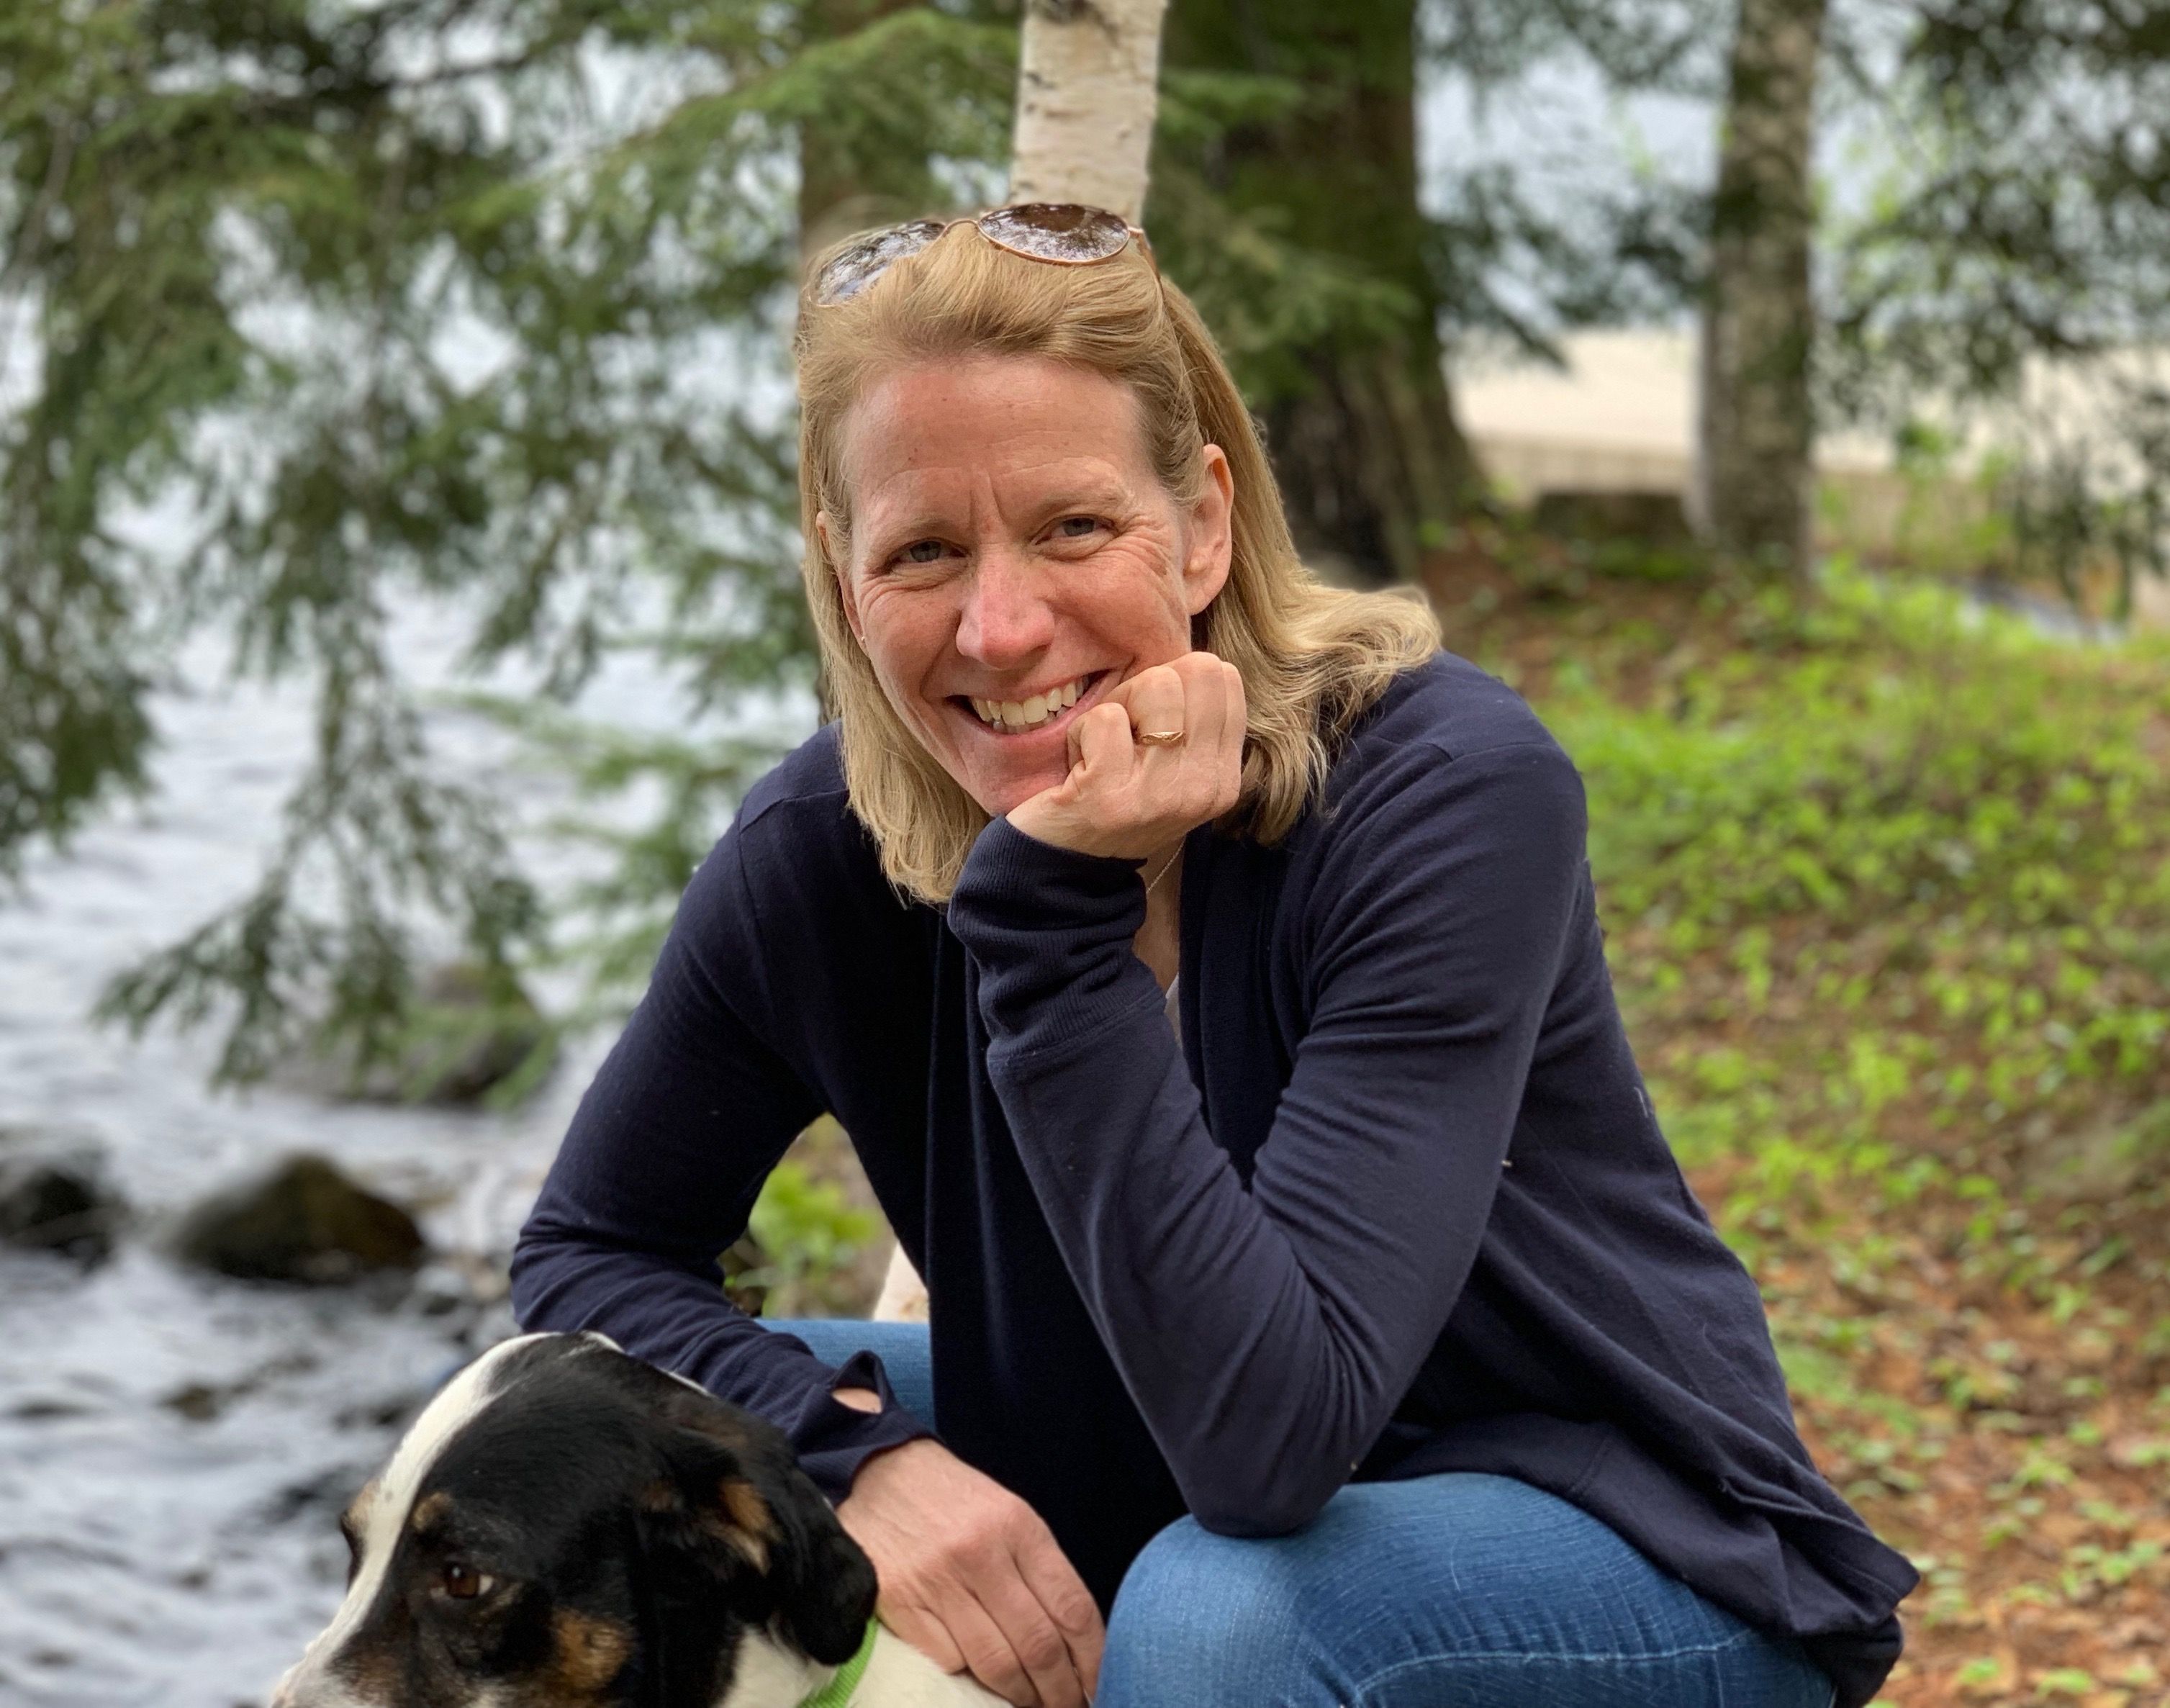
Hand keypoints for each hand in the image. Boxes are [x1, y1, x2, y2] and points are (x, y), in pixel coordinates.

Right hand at [836, 1436, 1102, 1706]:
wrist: (883, 1470)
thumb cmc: (957, 1501)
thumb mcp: (1010, 1516)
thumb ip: (1040, 1571)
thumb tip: (1073, 1643)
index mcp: (1019, 1527)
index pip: (1071, 1608)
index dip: (1093, 1658)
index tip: (1097, 1683)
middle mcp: (981, 1553)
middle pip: (1037, 1645)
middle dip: (1060, 1690)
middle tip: (1068, 1706)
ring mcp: (937, 1580)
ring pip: (995, 1663)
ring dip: (1019, 1696)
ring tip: (1031, 1703)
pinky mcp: (900, 1602)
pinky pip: (948, 1661)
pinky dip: (969, 1678)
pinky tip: (979, 1681)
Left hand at [1006, 652, 1245, 859]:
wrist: (1063, 868)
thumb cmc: (1113, 796)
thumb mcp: (1170, 764)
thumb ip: (1192, 717)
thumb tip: (1197, 657)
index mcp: (1223, 777)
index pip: (1224, 677)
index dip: (1177, 682)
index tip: (1150, 723)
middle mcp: (1203, 789)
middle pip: (1196, 671)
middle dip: (1147, 687)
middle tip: (1124, 733)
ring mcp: (1161, 795)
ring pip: (1156, 686)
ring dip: (1114, 709)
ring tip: (1101, 751)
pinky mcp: (1112, 796)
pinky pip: (1106, 718)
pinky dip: (1082, 733)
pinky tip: (1079, 768)